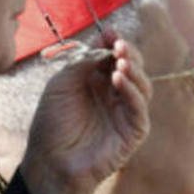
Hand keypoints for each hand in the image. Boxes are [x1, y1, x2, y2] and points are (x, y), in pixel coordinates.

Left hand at [20, 39, 151, 193]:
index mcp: (97, 81)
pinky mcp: (132, 133)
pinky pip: (140, 110)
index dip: (115, 43)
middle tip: (119, 45)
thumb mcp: (62, 83)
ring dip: (134, 71)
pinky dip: (132, 92)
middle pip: (133, 68)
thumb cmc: (52, 122)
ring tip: (120, 61)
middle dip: (129, 54)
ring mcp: (125, 114)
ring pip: (143, 86)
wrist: (49, 160)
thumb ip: (83, 62)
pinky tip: (119, 80)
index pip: (114, 57)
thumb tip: (105, 41)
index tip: (110, 33)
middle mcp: (114, 95)